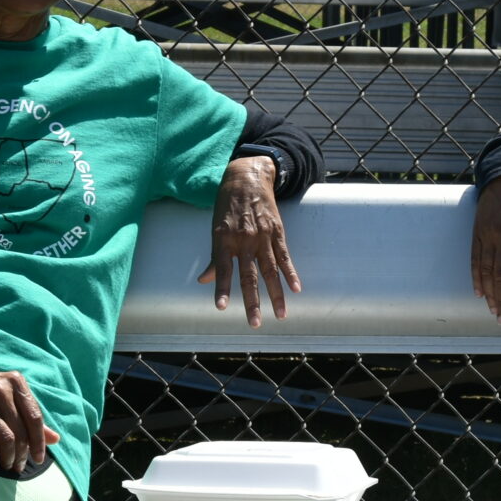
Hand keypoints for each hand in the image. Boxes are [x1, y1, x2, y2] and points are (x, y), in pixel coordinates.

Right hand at [0, 367, 57, 472]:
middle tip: (20, 466)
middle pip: (21, 429)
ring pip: (5, 436)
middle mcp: (1, 388)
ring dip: (9, 456)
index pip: (34, 417)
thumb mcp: (14, 397)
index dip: (39, 441)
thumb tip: (55, 440)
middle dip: (23, 453)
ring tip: (8, 464)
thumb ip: (32, 417)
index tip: (39, 459)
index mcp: (16, 382)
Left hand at [199, 155, 300, 327]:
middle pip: (249, 276)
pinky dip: (290, 273)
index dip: (222, 288)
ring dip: (276, 294)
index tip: (222, 308)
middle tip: (254, 323)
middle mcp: (244, 239)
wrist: (247, 176)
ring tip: (281, 314)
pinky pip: (284, 256)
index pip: (223, 269)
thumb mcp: (215, 227)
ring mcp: (262, 236)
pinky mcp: (277, 232)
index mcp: (224, 238)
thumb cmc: (226, 203)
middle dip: (252, 301)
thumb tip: (204, 279)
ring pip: (270, 270)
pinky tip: (296, 288)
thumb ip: (214, 256)